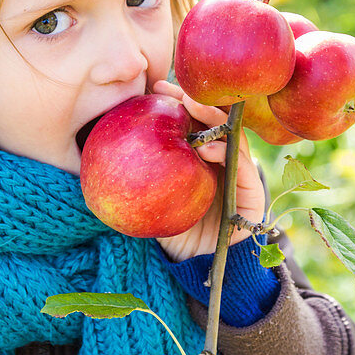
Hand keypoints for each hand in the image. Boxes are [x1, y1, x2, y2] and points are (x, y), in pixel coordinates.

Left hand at [152, 79, 266, 262]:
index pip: (193, 120)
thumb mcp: (147, 189)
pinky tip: (208, 147)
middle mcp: (223, 161)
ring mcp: (240, 177)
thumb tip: (102, 131)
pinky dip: (228, 154)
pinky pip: (245, 171)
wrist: (188, 266)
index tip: (155, 88)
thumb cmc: (164, 226)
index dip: (178, 101)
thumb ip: (139, 164)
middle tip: (174, 91)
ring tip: (191, 107)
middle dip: (197, 101)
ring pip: (233, 139)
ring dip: (213, 120)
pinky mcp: (252, 198)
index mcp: (200, 155)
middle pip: (215, 122)